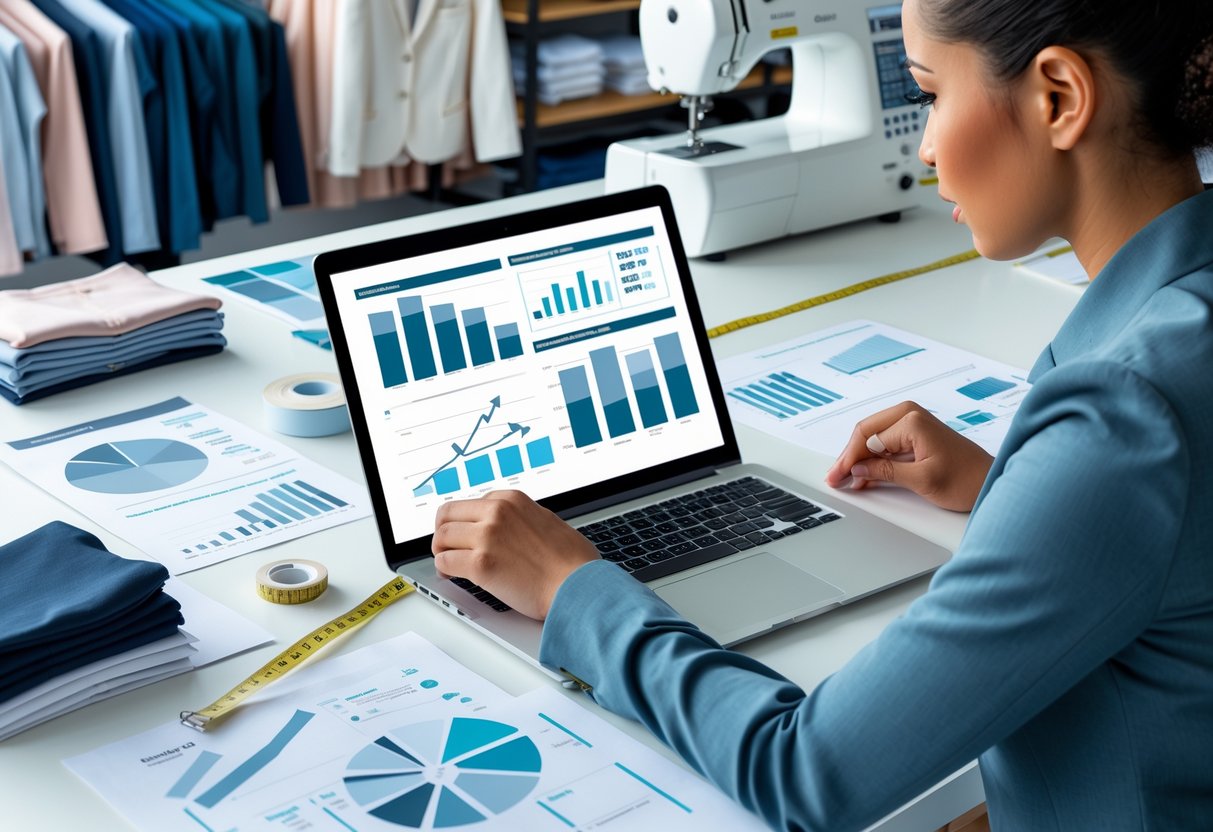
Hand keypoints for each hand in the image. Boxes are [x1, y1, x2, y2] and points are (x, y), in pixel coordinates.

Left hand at [432, 490, 599, 619]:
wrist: (578, 585)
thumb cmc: (572, 561)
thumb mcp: (546, 521)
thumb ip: (520, 519)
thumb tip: (508, 527)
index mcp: (511, 500)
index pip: (470, 504)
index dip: (464, 522)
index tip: (463, 534)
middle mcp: (496, 513)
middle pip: (448, 515)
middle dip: (443, 533)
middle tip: (446, 547)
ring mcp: (487, 537)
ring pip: (441, 538)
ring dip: (441, 552)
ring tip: (448, 564)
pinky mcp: (480, 564)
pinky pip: (444, 563)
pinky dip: (443, 571)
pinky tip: (451, 576)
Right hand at [823, 402, 993, 511]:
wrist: (990, 482)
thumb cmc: (966, 480)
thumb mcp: (921, 479)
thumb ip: (885, 472)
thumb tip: (857, 470)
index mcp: (911, 421)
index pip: (866, 439)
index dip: (848, 460)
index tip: (837, 477)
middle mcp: (910, 415)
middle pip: (865, 434)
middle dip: (849, 457)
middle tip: (834, 478)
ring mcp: (912, 422)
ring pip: (872, 438)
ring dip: (858, 459)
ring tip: (844, 480)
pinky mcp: (915, 434)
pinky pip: (885, 443)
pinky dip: (873, 459)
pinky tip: (862, 477)